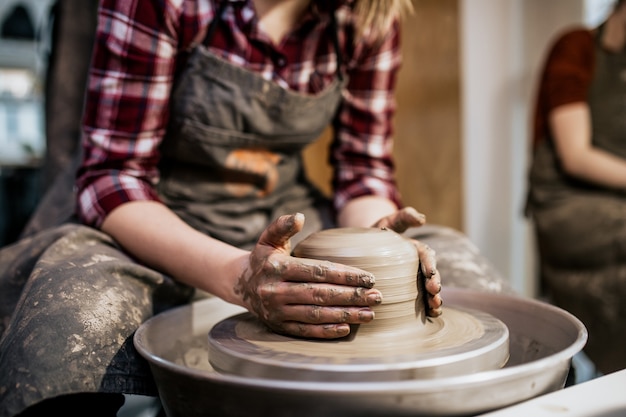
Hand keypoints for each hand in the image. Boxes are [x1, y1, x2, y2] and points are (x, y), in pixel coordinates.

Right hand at [234, 213, 382, 338]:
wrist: (240, 284)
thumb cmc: (264, 258)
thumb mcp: (268, 238)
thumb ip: (282, 226)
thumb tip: (299, 216)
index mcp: (277, 268)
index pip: (317, 271)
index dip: (345, 275)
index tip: (369, 277)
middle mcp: (275, 291)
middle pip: (320, 295)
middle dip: (351, 296)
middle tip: (376, 297)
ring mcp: (277, 312)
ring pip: (316, 315)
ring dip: (345, 315)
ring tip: (370, 314)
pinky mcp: (279, 327)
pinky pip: (306, 331)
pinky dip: (327, 332)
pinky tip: (347, 328)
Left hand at [371, 207, 442, 316]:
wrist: (366, 246)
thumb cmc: (379, 232)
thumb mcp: (390, 221)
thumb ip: (405, 217)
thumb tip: (422, 219)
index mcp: (416, 249)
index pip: (426, 256)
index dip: (430, 265)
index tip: (430, 275)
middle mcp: (419, 265)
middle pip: (431, 276)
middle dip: (435, 286)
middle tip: (434, 295)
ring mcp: (414, 278)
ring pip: (428, 290)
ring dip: (434, 299)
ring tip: (435, 309)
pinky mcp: (409, 290)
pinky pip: (420, 300)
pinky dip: (427, 308)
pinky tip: (431, 316)